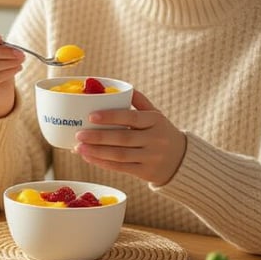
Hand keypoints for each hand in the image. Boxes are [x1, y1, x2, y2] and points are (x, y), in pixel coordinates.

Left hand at [72, 89, 186, 184]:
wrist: (182, 160)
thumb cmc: (161, 132)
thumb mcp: (156, 115)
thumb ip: (139, 101)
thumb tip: (118, 87)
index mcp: (155, 120)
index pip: (132, 118)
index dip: (111, 117)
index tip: (91, 116)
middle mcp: (155, 139)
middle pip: (123, 138)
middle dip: (98, 137)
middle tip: (79, 134)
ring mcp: (151, 157)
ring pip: (120, 155)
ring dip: (97, 152)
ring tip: (78, 148)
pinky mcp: (146, 172)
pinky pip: (121, 168)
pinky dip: (103, 163)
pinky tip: (89, 157)